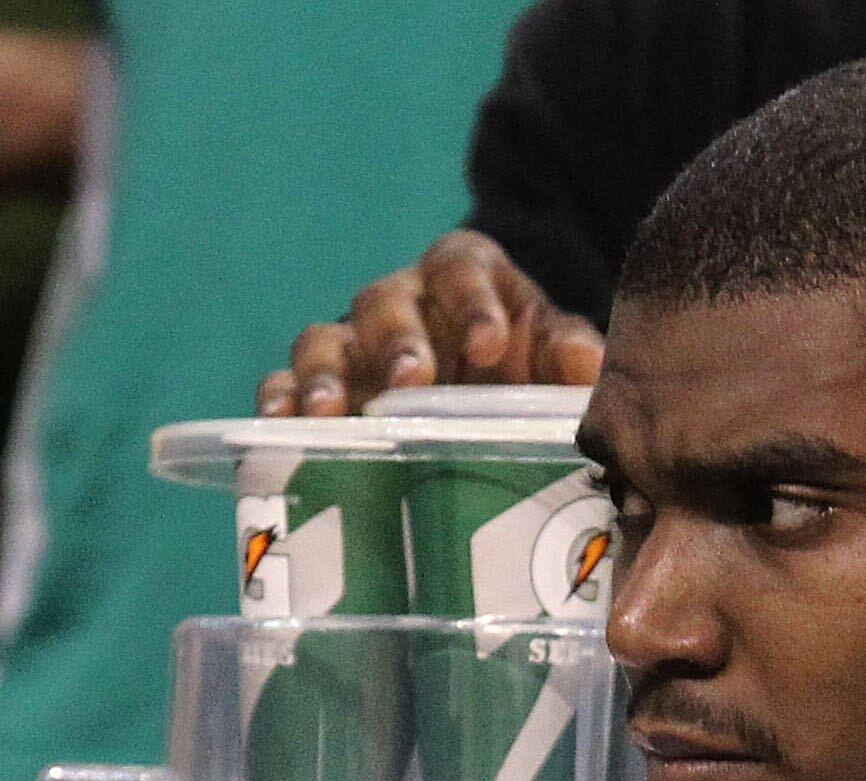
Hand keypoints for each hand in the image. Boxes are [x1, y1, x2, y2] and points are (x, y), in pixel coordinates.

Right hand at [260, 228, 604, 415]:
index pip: (459, 267)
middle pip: (383, 304)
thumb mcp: (552, 350)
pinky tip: (279, 428)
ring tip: (332, 412)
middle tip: (410, 381)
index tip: (492, 342)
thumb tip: (587, 365)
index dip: (472, 300)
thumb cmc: (521, 364)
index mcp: (460, 276)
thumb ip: (569, 352)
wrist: (485, 388)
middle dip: (395, 341)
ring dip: (325, 376)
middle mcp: (398, 302)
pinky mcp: (319, 388)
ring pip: (323, 342)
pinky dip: (278, 402)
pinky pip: (284, 384)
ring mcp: (351, 346)